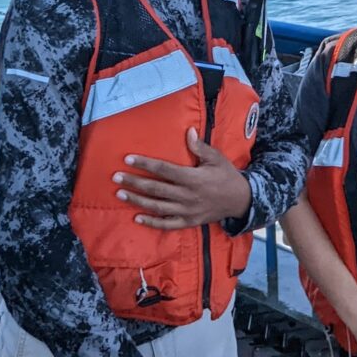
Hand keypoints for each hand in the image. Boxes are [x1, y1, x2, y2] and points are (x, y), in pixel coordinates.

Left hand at [112, 128, 251, 228]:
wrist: (241, 201)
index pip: (163, 169)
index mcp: (192, 178)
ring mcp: (187, 211)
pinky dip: (151, 223)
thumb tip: (188, 131)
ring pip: (157, 207)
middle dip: (134, 182)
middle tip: (116, 177)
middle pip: (155, 189)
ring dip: (137, 201)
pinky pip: (167, 224)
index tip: (128, 159)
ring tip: (120, 194)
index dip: (144, 164)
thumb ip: (200, 147)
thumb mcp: (216, 158)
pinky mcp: (189, 222)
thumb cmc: (227, 175)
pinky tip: (137, 218)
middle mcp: (187, 196)